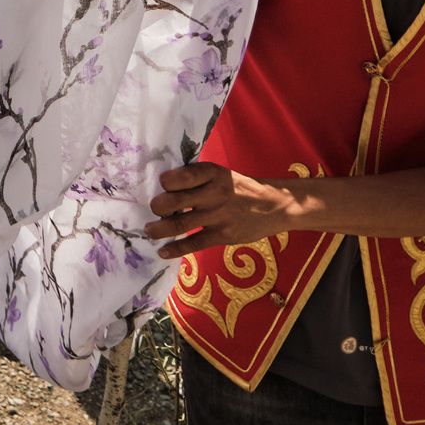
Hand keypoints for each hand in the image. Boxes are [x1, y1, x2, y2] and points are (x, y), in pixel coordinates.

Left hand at [146, 161, 305, 258]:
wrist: (275, 205)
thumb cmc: (240, 188)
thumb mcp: (220, 174)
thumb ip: (196, 179)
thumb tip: (162, 189)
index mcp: (211, 173)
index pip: (179, 176)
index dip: (164, 182)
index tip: (161, 187)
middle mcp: (213, 193)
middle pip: (174, 200)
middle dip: (157, 206)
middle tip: (153, 210)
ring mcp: (219, 215)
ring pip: (180, 223)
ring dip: (159, 229)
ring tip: (149, 231)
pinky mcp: (223, 235)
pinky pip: (194, 243)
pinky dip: (175, 249)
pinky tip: (163, 251)